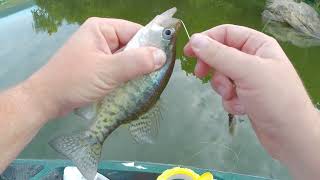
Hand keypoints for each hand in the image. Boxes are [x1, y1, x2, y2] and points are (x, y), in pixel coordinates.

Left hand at [22, 18, 165, 119]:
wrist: (46, 101)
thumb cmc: (74, 81)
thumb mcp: (107, 71)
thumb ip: (136, 62)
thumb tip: (162, 56)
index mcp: (102, 29)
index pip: (136, 31)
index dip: (152, 44)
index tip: (165, 61)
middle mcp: (102, 37)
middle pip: (133, 45)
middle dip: (145, 60)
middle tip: (158, 76)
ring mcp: (100, 53)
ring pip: (128, 59)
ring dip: (137, 71)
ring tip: (149, 83)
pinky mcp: (99, 67)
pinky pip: (120, 68)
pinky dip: (128, 77)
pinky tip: (136, 86)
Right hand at [184, 24, 319, 177]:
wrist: (289, 136)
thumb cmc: (274, 98)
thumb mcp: (247, 71)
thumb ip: (219, 55)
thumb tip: (195, 40)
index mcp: (258, 45)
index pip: (226, 34)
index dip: (206, 40)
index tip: (189, 52)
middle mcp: (253, 59)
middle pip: (220, 55)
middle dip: (214, 68)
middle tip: (201, 75)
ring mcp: (248, 79)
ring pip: (221, 76)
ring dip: (223, 88)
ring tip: (234, 96)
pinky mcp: (245, 96)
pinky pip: (226, 93)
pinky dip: (230, 101)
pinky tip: (242, 108)